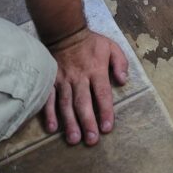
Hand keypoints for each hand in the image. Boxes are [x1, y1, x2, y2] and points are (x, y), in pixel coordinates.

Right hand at [42, 29, 129, 145]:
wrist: (65, 32)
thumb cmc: (91, 43)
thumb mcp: (112, 47)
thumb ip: (120, 62)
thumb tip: (123, 80)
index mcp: (96, 70)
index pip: (102, 94)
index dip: (105, 111)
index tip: (107, 128)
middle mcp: (79, 77)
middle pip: (83, 102)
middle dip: (88, 122)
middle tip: (91, 140)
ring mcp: (63, 80)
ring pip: (66, 104)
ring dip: (70, 122)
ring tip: (74, 139)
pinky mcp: (51, 81)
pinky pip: (49, 98)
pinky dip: (49, 113)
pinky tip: (52, 128)